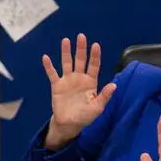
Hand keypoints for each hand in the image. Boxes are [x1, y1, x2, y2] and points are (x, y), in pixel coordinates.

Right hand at [42, 33, 116, 149]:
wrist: (69, 124)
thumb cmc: (85, 116)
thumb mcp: (97, 108)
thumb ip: (104, 96)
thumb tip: (114, 85)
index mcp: (91, 82)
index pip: (93, 66)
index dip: (95, 56)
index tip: (95, 45)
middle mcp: (79, 78)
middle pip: (80, 60)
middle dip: (81, 49)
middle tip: (81, 36)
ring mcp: (68, 80)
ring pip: (67, 63)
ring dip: (66, 52)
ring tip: (66, 40)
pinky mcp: (57, 85)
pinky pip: (52, 74)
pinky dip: (49, 66)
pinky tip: (46, 57)